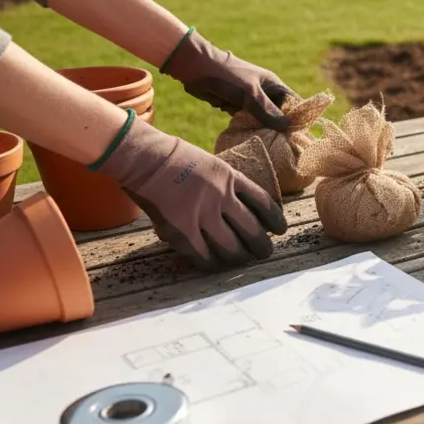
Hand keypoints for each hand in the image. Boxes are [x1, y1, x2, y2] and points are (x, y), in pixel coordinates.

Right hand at [97, 118, 287, 269]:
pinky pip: (204, 255)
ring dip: (240, 258)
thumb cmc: (171, 158)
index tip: (280, 230)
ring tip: (243, 262)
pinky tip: (215, 265)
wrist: (144, 157)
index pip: (263, 202)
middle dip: (261, 246)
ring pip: (231, 246)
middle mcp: (222, 196)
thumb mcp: (208, 163)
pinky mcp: (182, 230)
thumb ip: (223, 185)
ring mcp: (203, 214)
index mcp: (231, 177)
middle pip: (252, 230)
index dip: (275, 219)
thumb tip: (234, 209)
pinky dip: (212, 263)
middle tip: (264, 254)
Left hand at [162, 30, 292, 130]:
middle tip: (280, 145)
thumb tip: (287, 126)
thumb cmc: (227, 76)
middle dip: (276, 127)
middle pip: (277, 114)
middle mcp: (264, 93)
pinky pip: (245, 121)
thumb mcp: (249, 93)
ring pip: (260, 120)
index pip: (293, 103)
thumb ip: (267, 110)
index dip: (297, 118)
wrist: (196, 69)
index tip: (298, 136)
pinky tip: (246, 136)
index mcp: (273, 85)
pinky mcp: (235, 106)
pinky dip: (245, 127)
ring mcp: (249, 100)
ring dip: (259, 128)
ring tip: (263, 141)